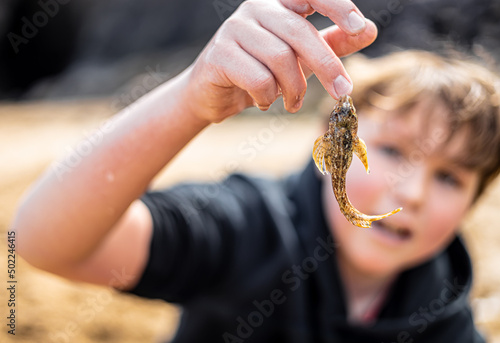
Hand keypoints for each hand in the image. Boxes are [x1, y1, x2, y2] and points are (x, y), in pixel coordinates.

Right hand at [184, 0, 376, 122]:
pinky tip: (264, 102)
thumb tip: (371, 29)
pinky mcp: (219, 54)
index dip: (337, 6)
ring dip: (293, 89)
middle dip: (326, 66)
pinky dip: (268, 97)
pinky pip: (257, 78)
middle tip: (342, 91)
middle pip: (299, 33)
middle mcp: (255, 9)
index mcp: (278, 3)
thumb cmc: (261, 70)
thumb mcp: (301, 57)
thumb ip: (332, 42)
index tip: (358, 27)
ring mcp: (234, 29)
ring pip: (280, 59)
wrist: (214, 94)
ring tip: (292, 103)